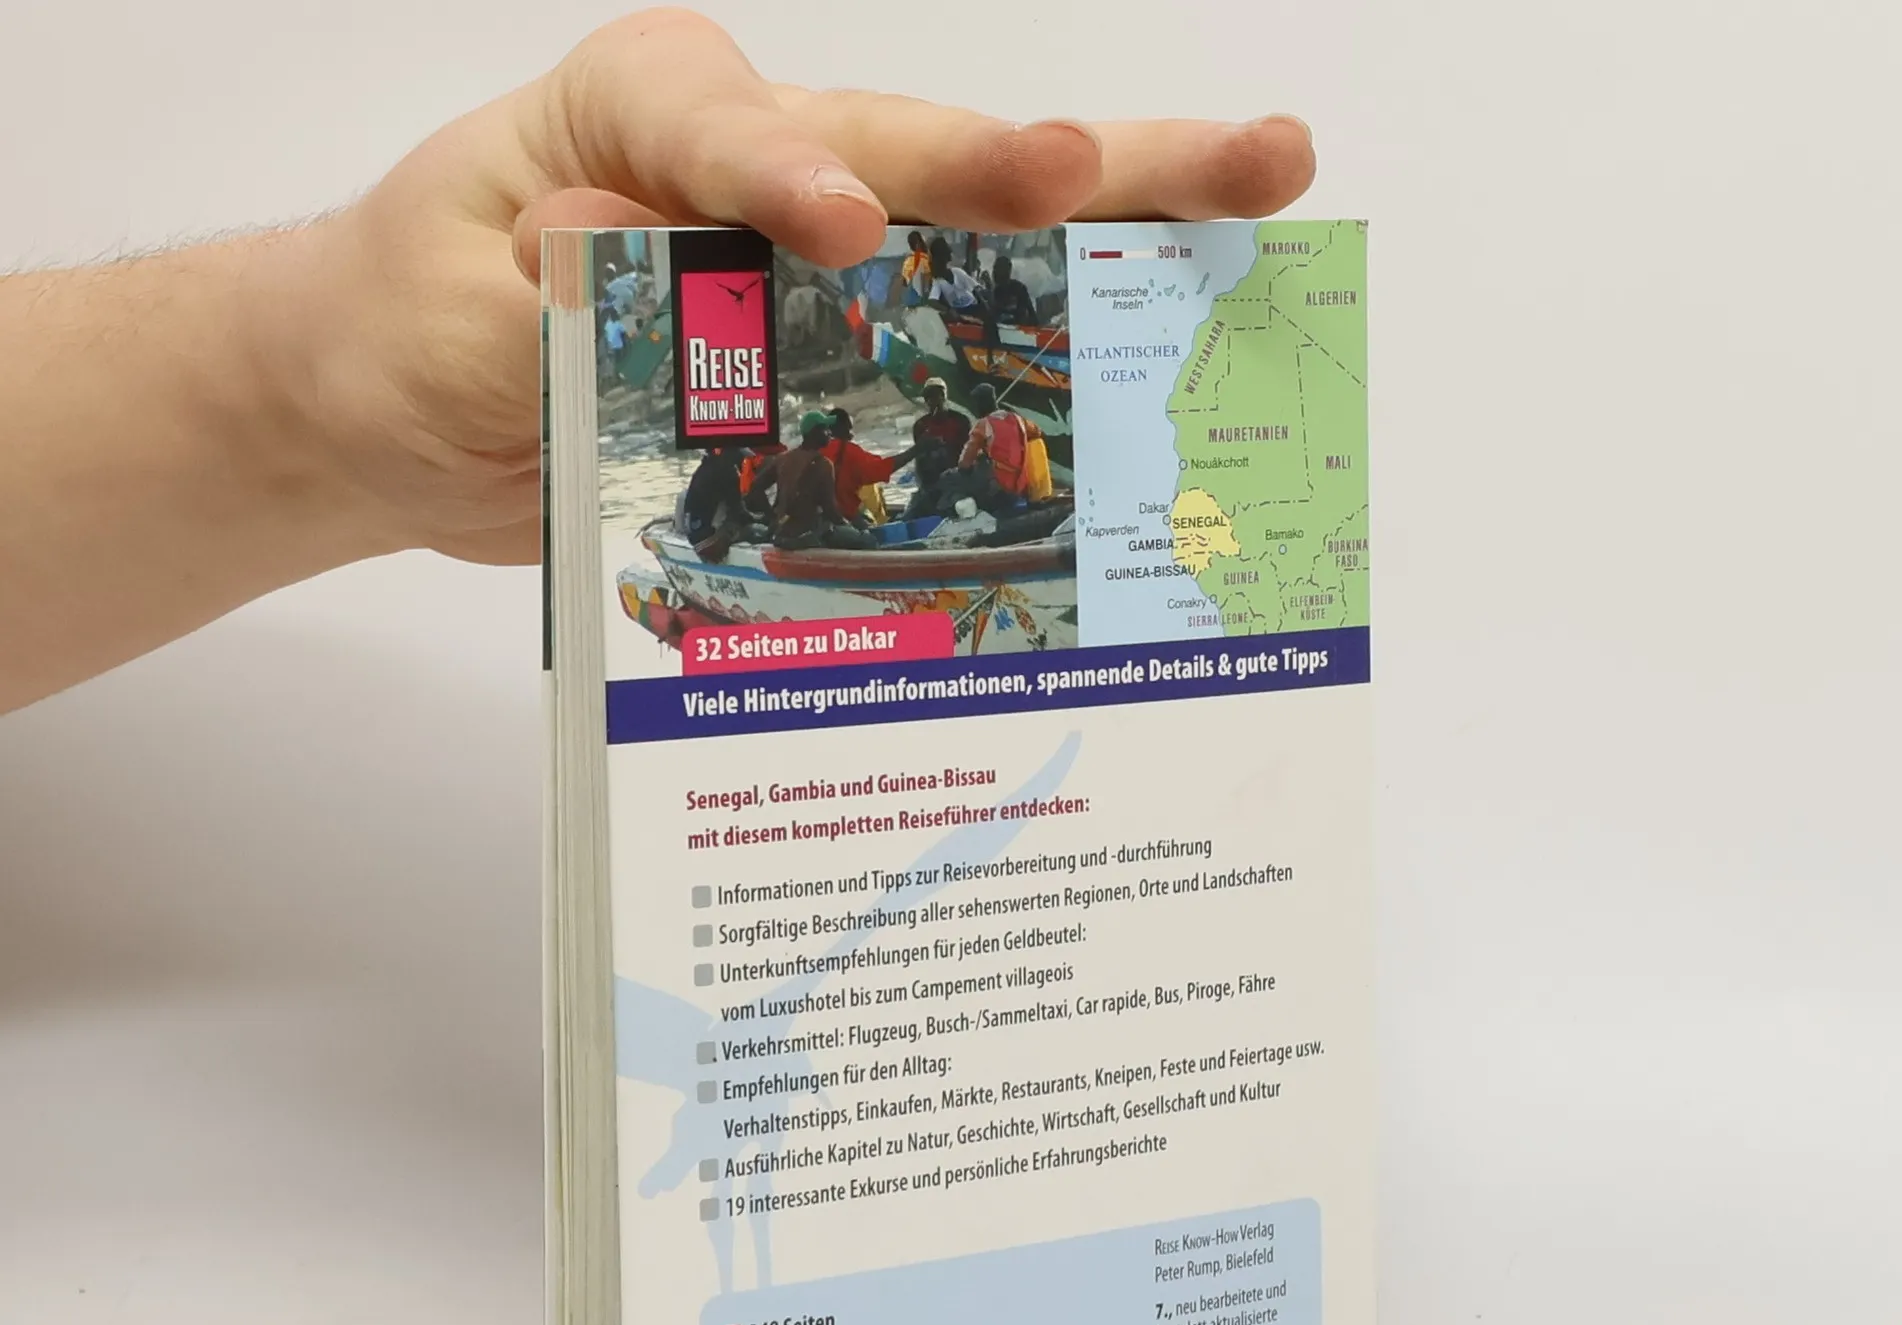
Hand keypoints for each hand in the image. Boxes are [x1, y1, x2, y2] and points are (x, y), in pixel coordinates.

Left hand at [281, 7, 1316, 567]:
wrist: (417, 407)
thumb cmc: (413, 327)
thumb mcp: (444, 310)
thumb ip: (536, 289)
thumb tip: (619, 243)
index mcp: (642, 117)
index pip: (721, 133)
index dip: (787, 178)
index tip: (843, 234)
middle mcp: (760, 161)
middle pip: (921, 151)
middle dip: (1060, 166)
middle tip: (1227, 158)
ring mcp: (817, 253)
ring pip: (981, 235)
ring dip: (1125, 225)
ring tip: (1265, 193)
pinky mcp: (842, 342)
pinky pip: (958, 340)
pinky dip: (1059, 347)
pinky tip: (1173, 341)